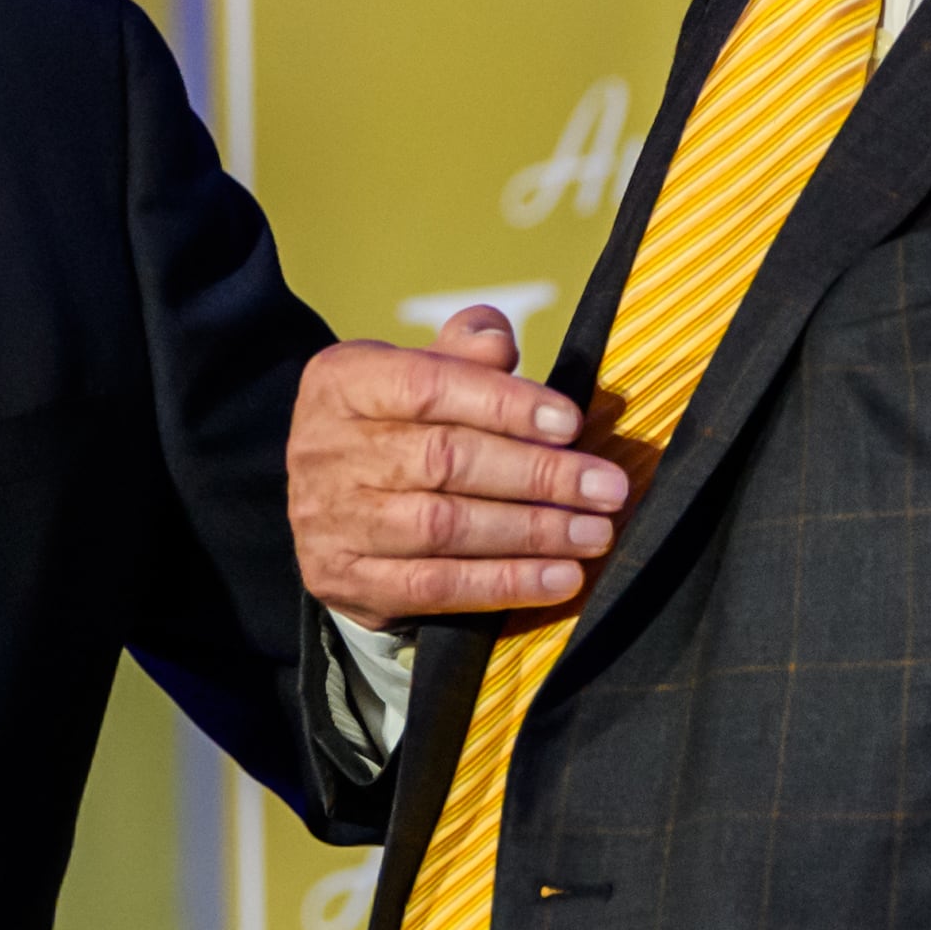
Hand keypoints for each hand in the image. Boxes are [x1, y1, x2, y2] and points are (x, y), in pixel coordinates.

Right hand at [289, 305, 631, 630]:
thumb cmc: (393, 426)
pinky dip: (504, 584)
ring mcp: (330, 521)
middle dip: (536, 475)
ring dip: (531, 533)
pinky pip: (434, 587)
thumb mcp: (415, 373)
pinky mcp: (345, 580)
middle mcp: (324, 449)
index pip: (427, 386)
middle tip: (606, 487)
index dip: (504, 405)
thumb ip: (462, 354)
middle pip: (443, 461)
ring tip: (594, 533)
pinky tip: (560, 579)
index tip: (571, 423)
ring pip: (443, 528)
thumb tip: (499, 343)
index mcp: (342, 383)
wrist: (326, 502)